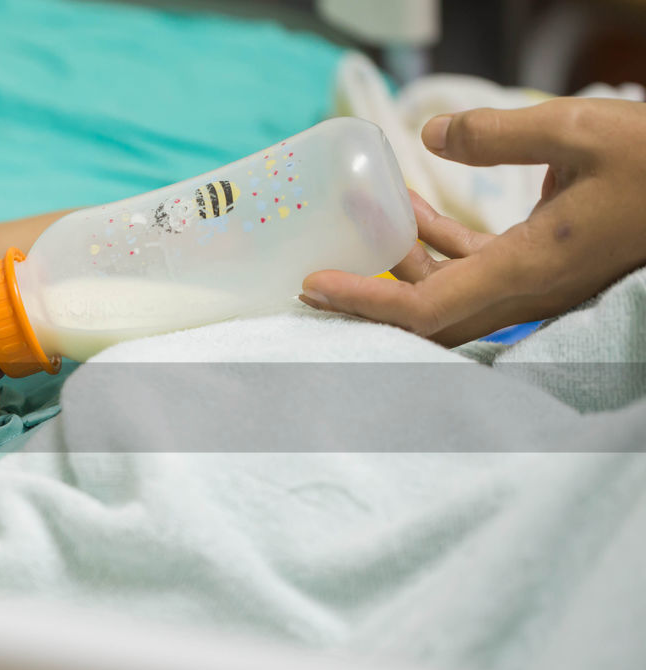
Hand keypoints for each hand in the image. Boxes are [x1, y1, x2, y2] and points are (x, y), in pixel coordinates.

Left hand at [300, 98, 645, 346]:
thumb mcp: (579, 131)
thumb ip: (500, 134)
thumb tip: (434, 135)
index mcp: (527, 271)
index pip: (424, 309)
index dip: (364, 304)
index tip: (314, 288)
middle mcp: (525, 290)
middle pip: (426, 316)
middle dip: (368, 300)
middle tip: (316, 275)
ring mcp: (536, 283)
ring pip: (448, 293)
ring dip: (400, 267)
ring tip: (359, 228)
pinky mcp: (545, 266)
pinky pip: (476, 269)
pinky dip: (437, 248)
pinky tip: (413, 213)